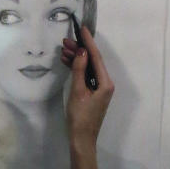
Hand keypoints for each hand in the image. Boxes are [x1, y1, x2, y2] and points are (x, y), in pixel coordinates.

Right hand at [61, 24, 113, 152]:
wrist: (82, 139)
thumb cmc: (80, 117)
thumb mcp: (77, 92)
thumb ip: (79, 70)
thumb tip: (81, 52)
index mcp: (105, 83)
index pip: (96, 57)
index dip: (89, 42)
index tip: (82, 29)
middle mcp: (106, 84)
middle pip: (93, 61)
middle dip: (80, 50)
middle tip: (65, 40)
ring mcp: (100, 88)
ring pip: (88, 68)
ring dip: (77, 58)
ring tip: (63, 49)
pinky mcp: (93, 93)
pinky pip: (86, 75)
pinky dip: (77, 69)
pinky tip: (67, 62)